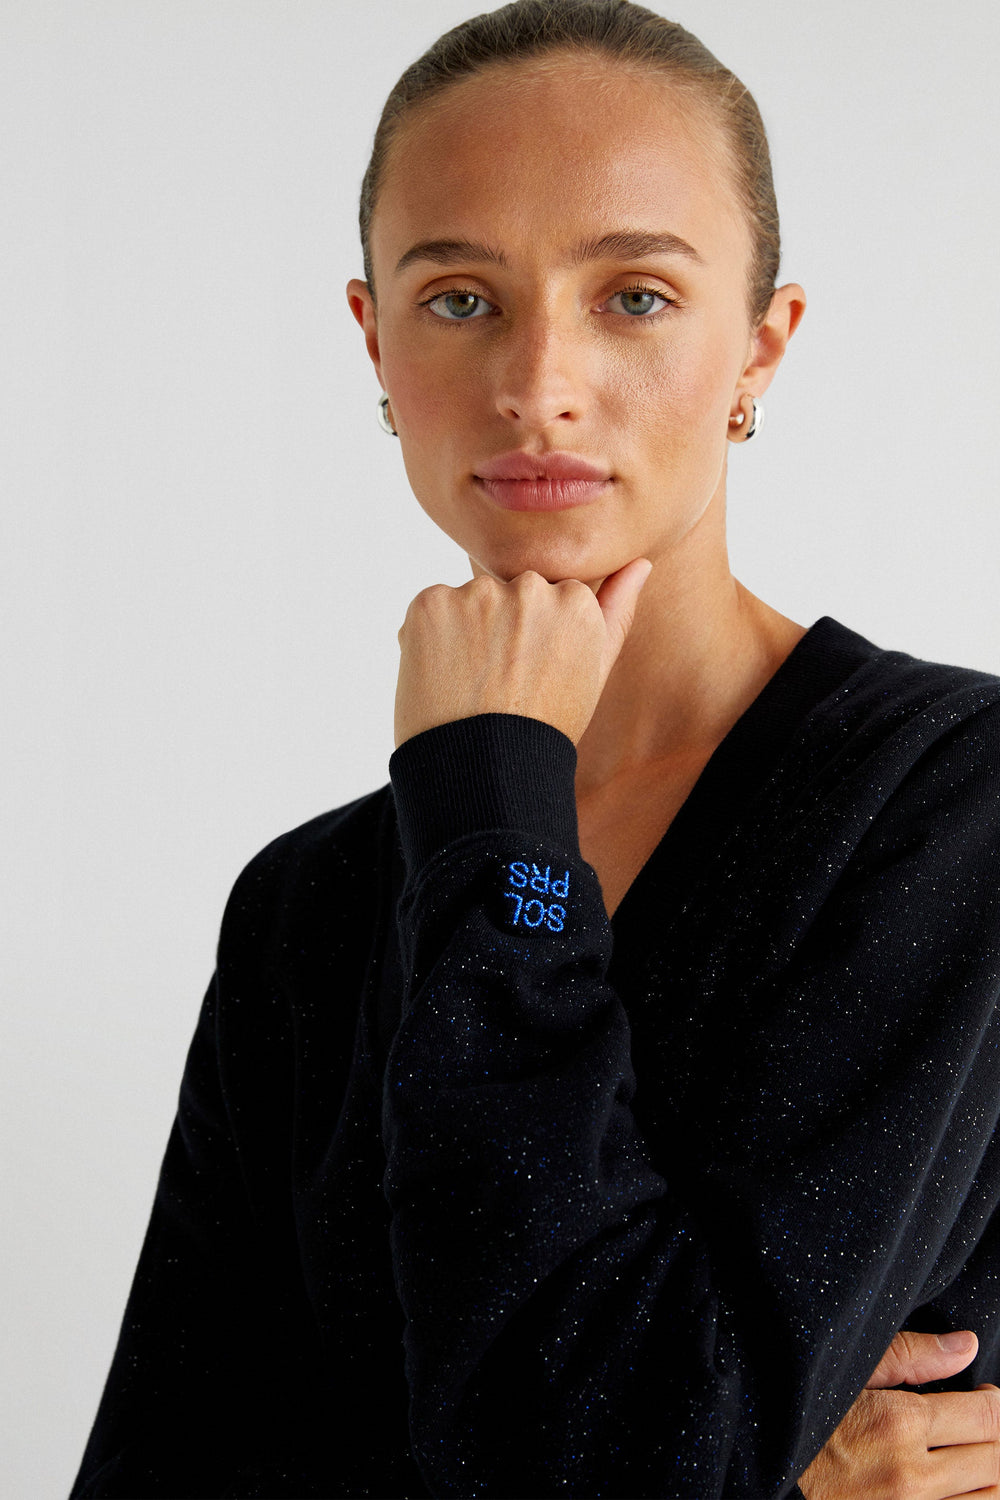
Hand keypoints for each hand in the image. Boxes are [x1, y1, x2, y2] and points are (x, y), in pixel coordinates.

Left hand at [393, 560, 652, 749]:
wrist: (484, 773)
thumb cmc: (543, 726)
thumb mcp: (593, 672)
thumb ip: (616, 610)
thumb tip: (641, 562)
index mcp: (574, 601)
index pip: (545, 598)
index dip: (531, 639)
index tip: (528, 675)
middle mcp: (529, 589)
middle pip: (507, 593)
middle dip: (498, 627)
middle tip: (497, 684)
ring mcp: (477, 595)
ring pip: (467, 601)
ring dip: (462, 631)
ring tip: (469, 685)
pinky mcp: (431, 603)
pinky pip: (430, 608)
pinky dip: (429, 638)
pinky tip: (442, 678)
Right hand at [798, 1329, 999, 1498]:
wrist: (768, 1461)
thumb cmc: (808, 1409)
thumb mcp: (851, 1370)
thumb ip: (912, 1355)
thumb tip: (967, 1345)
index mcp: (898, 1423)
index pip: (986, 1416)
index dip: (996, 1402)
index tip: (987, 1395)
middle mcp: (911, 1475)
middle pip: (995, 1458)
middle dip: (997, 1434)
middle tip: (982, 1422)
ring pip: (989, 1497)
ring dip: (992, 1473)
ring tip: (976, 1454)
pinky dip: (974, 1499)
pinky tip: (961, 1483)